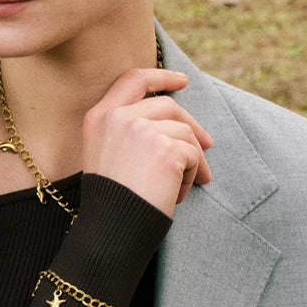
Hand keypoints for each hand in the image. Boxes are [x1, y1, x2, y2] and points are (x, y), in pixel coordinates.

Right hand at [82, 68, 211, 216]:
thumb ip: (128, 130)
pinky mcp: (166, 148)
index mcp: (99, 117)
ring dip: (189, 160)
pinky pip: (192, 155)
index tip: (182, 81)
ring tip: (178, 187)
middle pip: (168, 105)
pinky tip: (176, 195)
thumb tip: (178, 122)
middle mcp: (118, 117)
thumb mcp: (106, 156)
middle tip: (207, 145)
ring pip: (184, 132)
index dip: (161, 76)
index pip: (133, 80)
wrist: (110, 230)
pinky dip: (190, 176)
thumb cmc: (110, 201)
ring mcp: (142, 129)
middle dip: (191, 125)